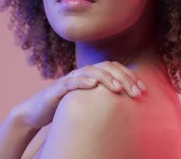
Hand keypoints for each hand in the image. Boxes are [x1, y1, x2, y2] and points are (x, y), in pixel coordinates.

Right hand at [10, 61, 146, 129]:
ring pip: (90, 71)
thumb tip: (129, 104)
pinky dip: (82, 81)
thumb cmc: (65, 107)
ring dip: (107, 78)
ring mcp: (69, 79)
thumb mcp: (89, 102)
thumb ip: (105, 99)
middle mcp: (82, 73)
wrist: (36, 112)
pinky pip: (70, 82)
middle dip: (124, 78)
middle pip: (107, 67)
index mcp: (92, 75)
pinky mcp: (57, 89)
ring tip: (119, 89)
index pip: (115, 69)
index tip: (143, 90)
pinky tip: (93, 85)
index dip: (130, 77)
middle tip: (136, 92)